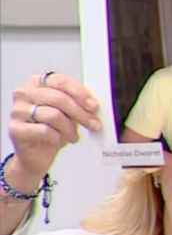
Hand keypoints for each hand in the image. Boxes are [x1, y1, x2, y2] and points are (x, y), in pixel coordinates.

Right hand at [8, 72, 100, 187]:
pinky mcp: (15, 129)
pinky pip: (44, 130)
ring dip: (70, 128)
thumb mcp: (68, 113)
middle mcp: (24, 93)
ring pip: (53, 115)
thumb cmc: (52, 129)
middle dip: (81, 113)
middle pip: (59, 98)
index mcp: (37, 83)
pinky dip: (57, 137)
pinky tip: (58, 139)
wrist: (36, 153)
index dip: (80, 93)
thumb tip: (93, 105)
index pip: (61, 81)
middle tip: (94, 124)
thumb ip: (78, 104)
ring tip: (74, 136)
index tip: (94, 105)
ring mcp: (17, 110)